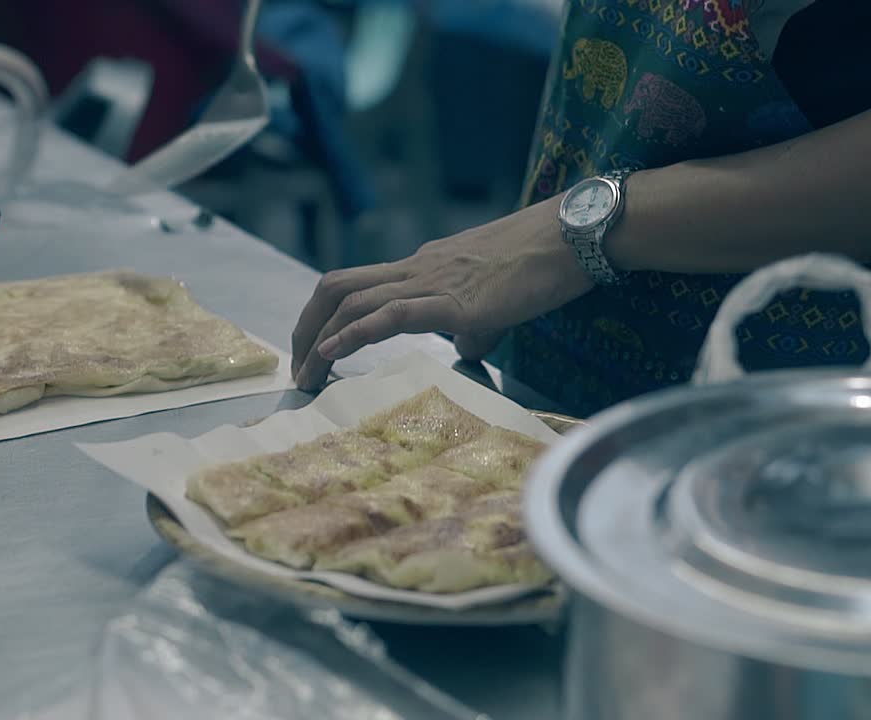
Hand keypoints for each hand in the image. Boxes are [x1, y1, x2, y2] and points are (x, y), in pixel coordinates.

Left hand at [290, 198, 592, 389]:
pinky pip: (389, 315)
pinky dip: (353, 335)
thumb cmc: (543, 266)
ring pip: (352, 300)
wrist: (573, 237)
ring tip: (305, 376)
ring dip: (319, 340)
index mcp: (422, 267)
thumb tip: (466, 351)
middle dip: (306, 329)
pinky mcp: (452, 303)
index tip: (312, 351)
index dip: (325, 317)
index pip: (356, 285)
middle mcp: (416, 269)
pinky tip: (332, 355)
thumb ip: (472, 325)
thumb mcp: (495, 300)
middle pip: (337, 288)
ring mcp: (431, 282)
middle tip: (296, 370)